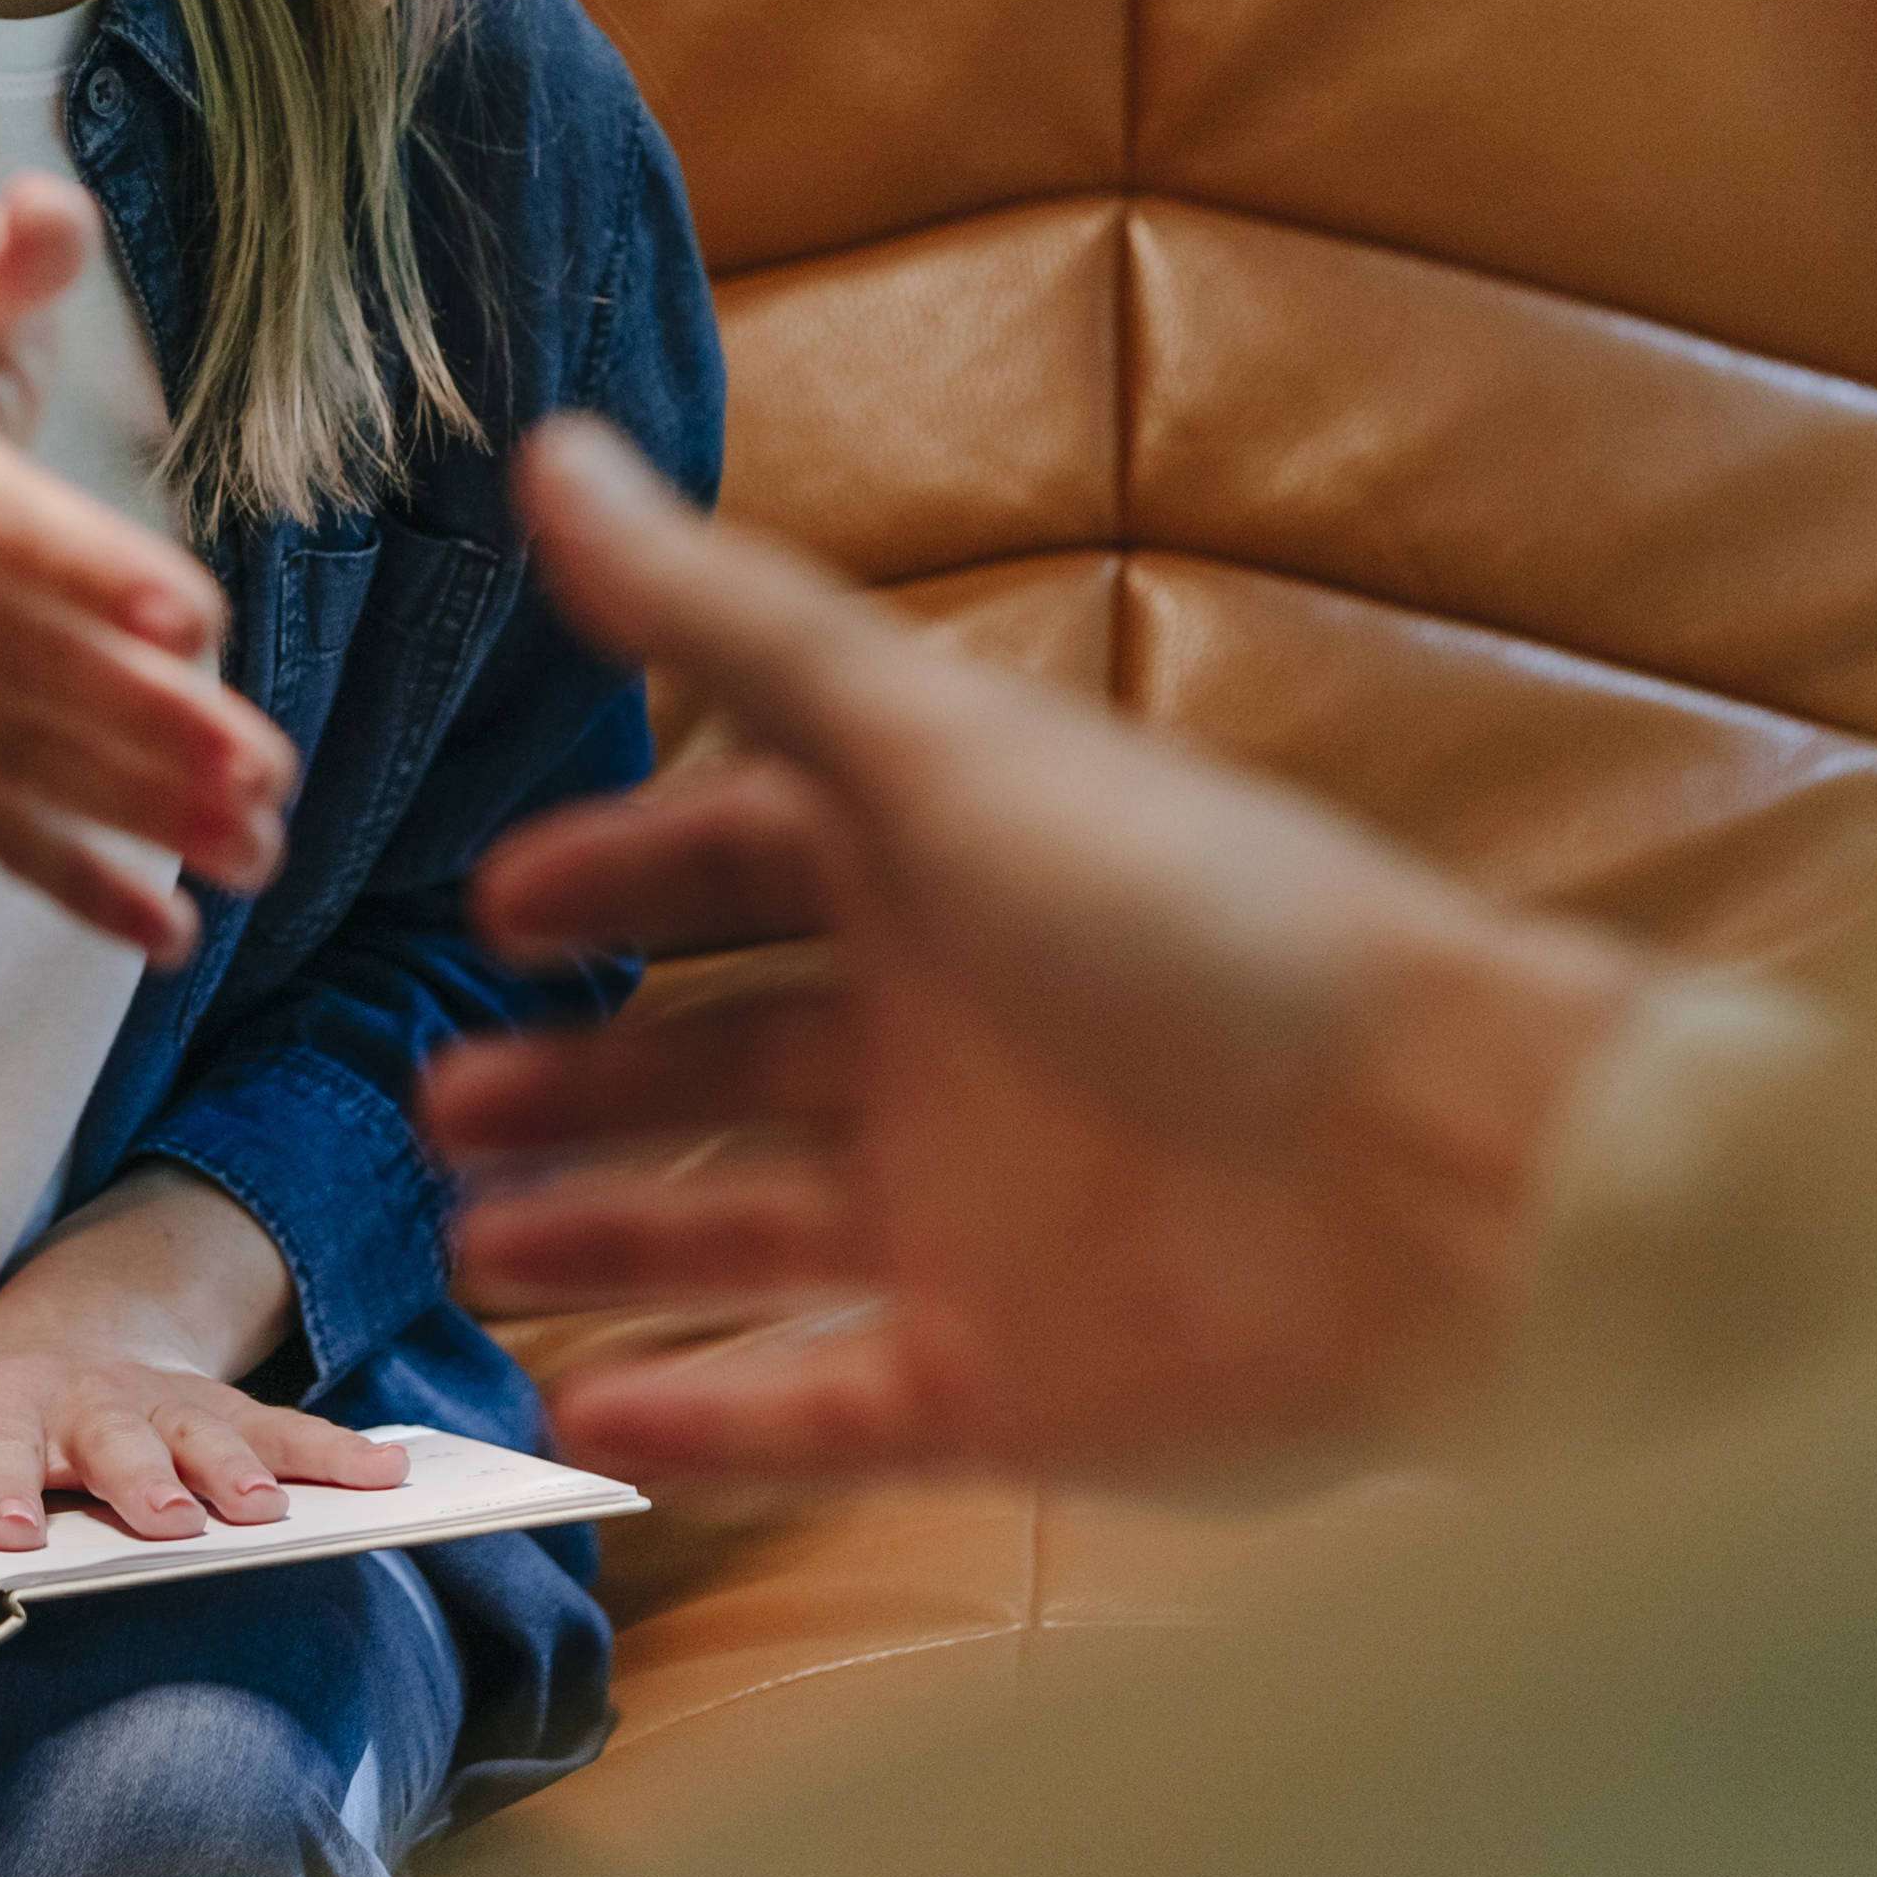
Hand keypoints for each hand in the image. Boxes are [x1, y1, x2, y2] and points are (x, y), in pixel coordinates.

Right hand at [0, 175, 294, 961]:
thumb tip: (48, 210)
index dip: (87, 571)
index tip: (198, 614)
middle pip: (17, 667)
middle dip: (145, 726)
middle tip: (266, 770)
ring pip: (16, 760)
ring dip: (135, 816)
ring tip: (258, 848)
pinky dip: (76, 884)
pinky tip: (172, 934)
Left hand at [0, 1175, 401, 1551]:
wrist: (56, 1336)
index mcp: (0, 1402)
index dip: (0, 1487)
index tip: (7, 1535)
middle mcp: (89, 1401)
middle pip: (118, 1437)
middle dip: (141, 1478)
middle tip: (162, 1521)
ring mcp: (162, 1406)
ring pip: (210, 1433)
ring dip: (243, 1469)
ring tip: (274, 1509)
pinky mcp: (222, 1419)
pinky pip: (286, 1432)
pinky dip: (340, 1452)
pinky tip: (390, 1478)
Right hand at [421, 419, 1655, 1493]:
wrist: (1434, 1176)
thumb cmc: (1205, 923)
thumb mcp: (933, 743)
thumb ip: (728, 621)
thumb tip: (550, 454)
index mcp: (947, 876)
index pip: (746, 860)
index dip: (621, 877)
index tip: (493, 906)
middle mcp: (952, 1046)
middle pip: (729, 1061)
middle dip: (585, 1079)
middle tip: (442, 1098)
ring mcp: (973, 1223)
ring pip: (743, 1237)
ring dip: (607, 1241)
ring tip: (468, 1246)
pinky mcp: (999, 1388)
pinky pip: (812, 1415)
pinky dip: (697, 1422)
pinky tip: (570, 1414)